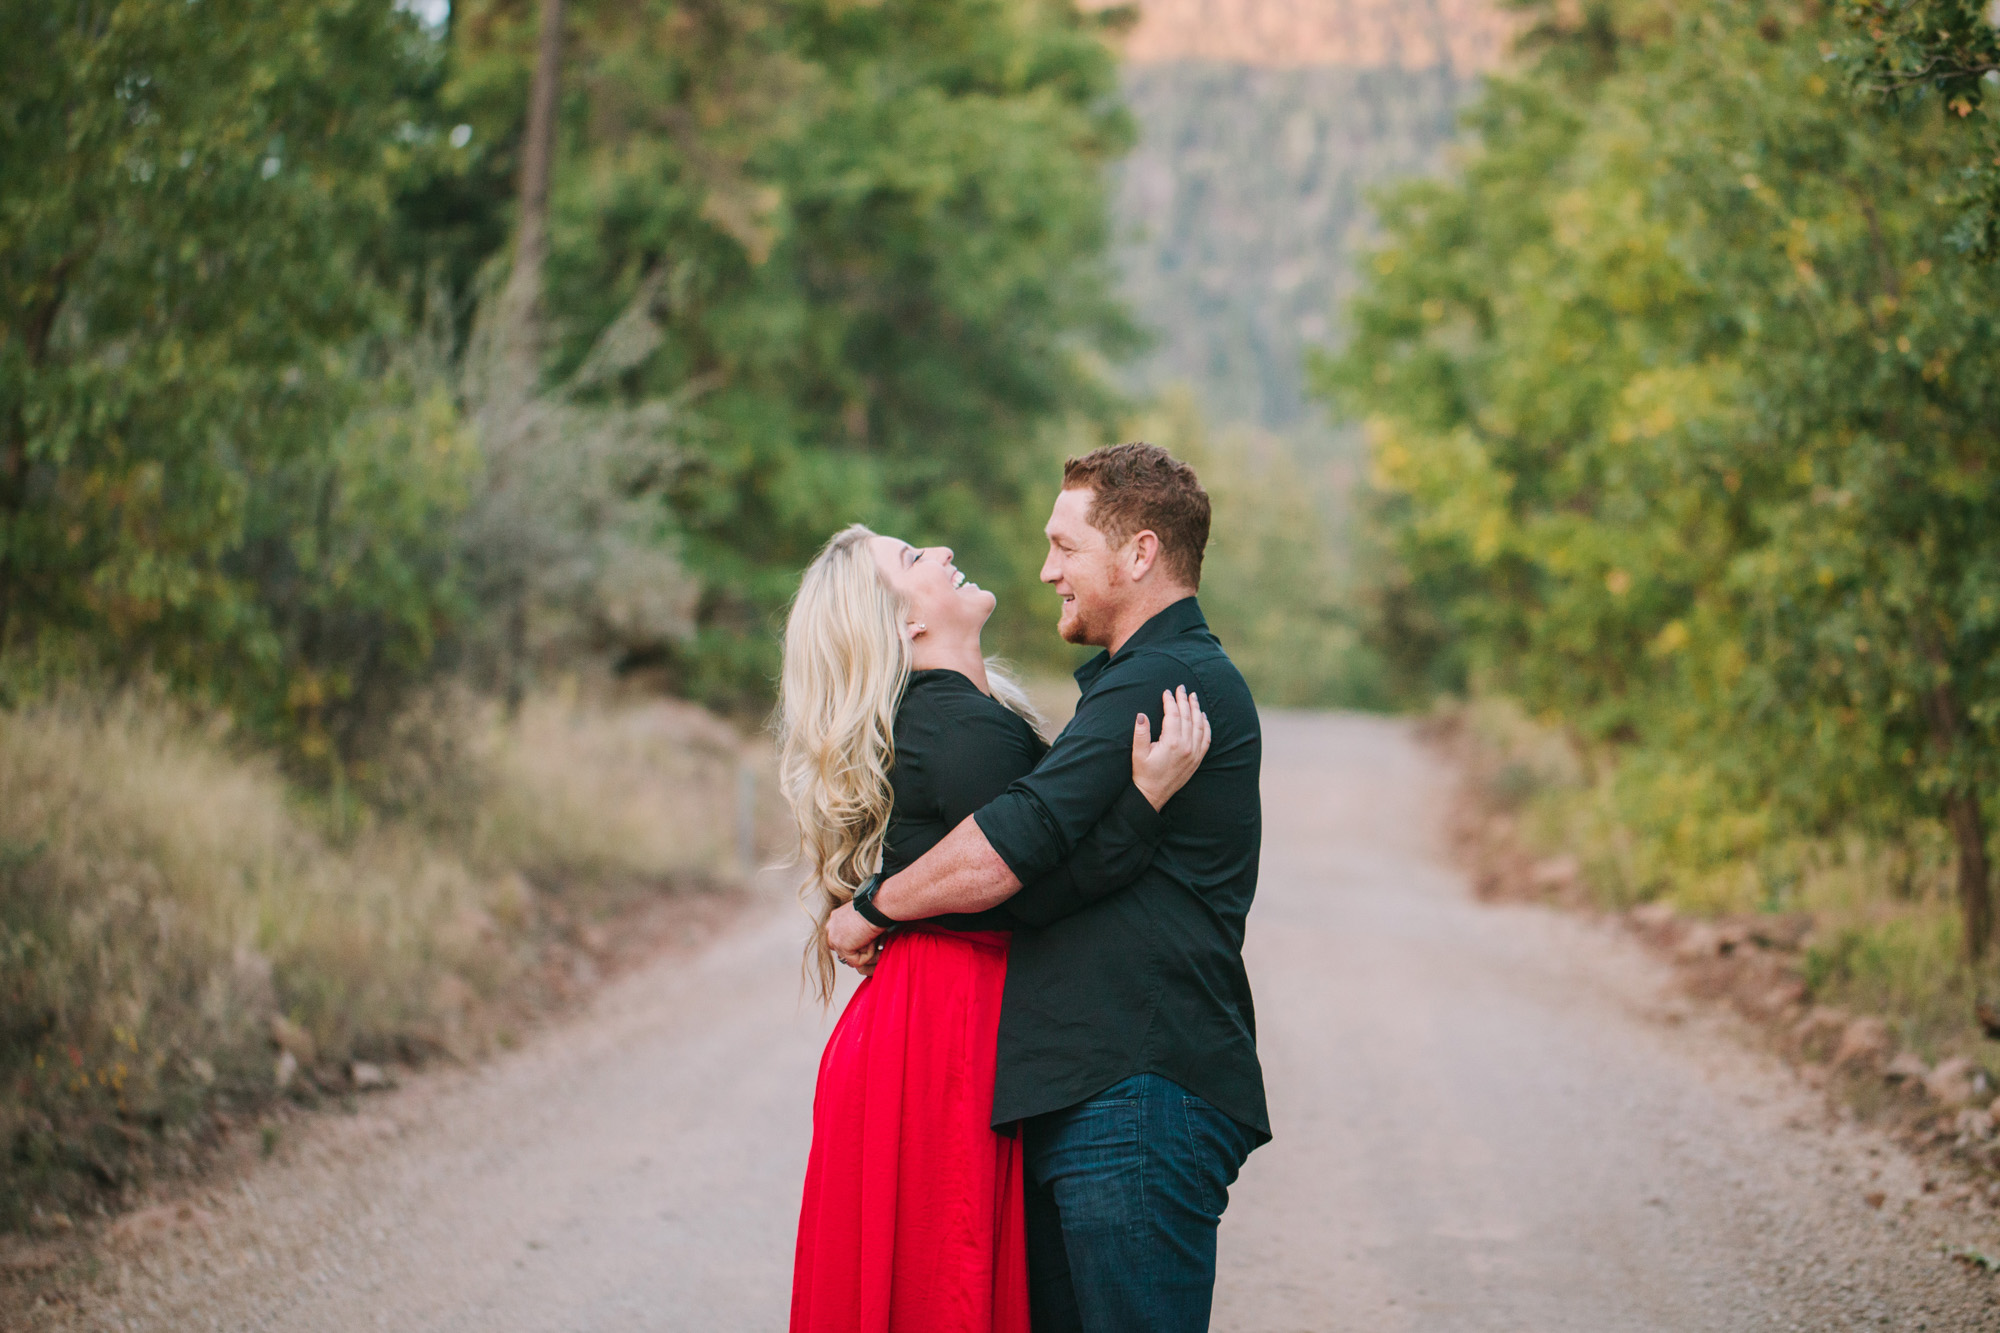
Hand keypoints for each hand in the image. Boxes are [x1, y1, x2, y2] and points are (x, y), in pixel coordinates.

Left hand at [826, 901, 886, 973]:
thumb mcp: (861, 915)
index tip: (867, 938)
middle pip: (841, 949)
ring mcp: (834, 939)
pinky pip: (857, 961)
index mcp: (834, 919)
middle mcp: (830, 928)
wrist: (875, 906)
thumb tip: (863, 938)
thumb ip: (855, 926)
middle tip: (872, 942)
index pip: (840, 937)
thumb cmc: (874, 906)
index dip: (855, 941)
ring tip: (874, 938)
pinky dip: (869, 955)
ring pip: (850, 956)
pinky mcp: (842, 948)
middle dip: (856, 949)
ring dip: (865, 950)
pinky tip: (873, 941)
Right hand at [1131, 685, 1210, 810]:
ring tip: (1193, 697)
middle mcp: (1186, 747)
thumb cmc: (1143, 774)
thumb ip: (1140, 733)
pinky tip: (1204, 717)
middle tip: (1181, 687)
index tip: (1167, 691)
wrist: (1153, 795)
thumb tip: (1142, 715)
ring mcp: (1194, 753)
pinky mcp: (1197, 760)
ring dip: (1197, 709)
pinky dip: (1206, 726)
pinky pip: (1206, 739)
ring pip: (1199, 725)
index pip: (1174, 715)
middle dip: (1184, 700)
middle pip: (1188, 717)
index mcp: (1172, 743)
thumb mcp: (1137, 753)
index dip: (1170, 701)